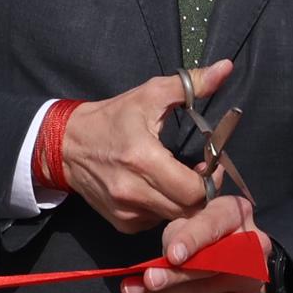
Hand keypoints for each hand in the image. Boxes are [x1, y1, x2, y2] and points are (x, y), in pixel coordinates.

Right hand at [54, 62, 223, 234]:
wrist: (67, 144)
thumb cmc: (112, 117)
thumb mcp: (150, 94)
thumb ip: (191, 85)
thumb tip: (225, 68)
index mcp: (143, 159)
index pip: (193, 190)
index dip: (210, 179)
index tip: (209, 164)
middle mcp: (133, 191)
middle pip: (188, 210)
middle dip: (201, 193)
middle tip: (199, 173)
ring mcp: (126, 210)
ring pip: (173, 219)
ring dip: (183, 203)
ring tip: (179, 180)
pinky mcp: (121, 222)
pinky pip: (155, 223)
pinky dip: (163, 210)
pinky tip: (158, 190)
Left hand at [122, 193, 272, 292]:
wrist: (240, 270)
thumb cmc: (207, 239)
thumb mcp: (190, 225)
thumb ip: (178, 235)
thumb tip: (163, 261)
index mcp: (236, 214)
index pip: (215, 224)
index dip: (193, 239)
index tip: (173, 255)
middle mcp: (252, 245)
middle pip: (210, 264)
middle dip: (175, 275)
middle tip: (148, 280)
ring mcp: (250, 279)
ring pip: (201, 291)